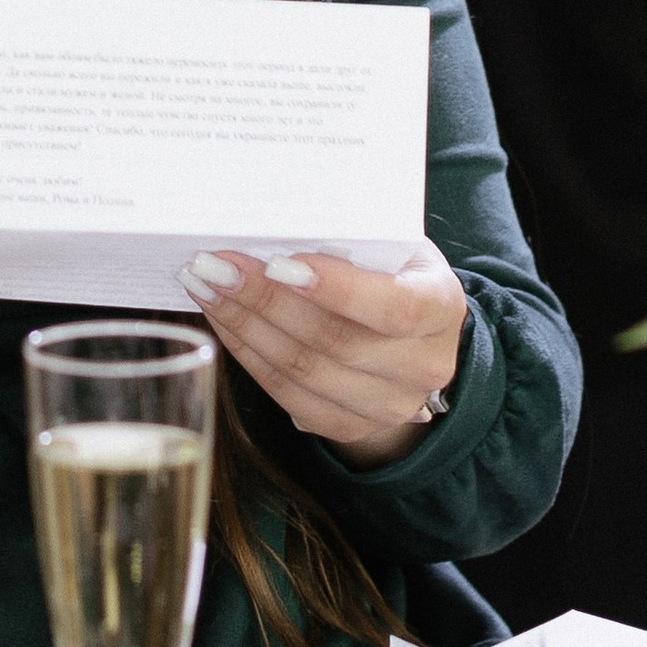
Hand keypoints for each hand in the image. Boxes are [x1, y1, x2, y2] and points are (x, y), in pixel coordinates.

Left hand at [177, 244, 466, 468]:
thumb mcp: (392, 245)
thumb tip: (271, 221)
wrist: (413, 336)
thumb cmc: (393, 271)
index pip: (394, 307)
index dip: (336, 289)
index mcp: (441, 309)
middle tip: (214, 264)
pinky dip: (247, 355)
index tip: (279, 261)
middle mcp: (422, 367)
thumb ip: (350, 239)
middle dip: (264, 301)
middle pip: (334, 342)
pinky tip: (222, 321)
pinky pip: (287, 395)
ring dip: (244, 326)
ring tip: (205, 286)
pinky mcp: (349, 425)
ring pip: (302, 372)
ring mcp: (388, 406)